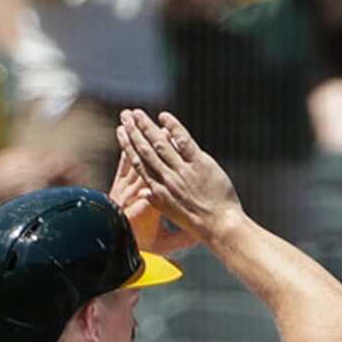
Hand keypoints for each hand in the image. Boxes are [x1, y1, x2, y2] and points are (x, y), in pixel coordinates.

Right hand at [117, 109, 241, 246]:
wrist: (221, 228)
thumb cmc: (200, 224)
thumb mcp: (172, 216)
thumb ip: (157, 202)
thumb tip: (144, 193)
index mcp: (159, 192)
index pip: (139, 164)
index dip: (128, 146)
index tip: (120, 132)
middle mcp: (168, 179)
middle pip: (145, 150)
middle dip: (133, 131)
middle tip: (125, 115)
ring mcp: (183, 171)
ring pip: (160, 143)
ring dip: (147, 126)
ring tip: (137, 113)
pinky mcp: (200, 165)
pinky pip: (184, 141)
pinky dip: (173, 127)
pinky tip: (164, 117)